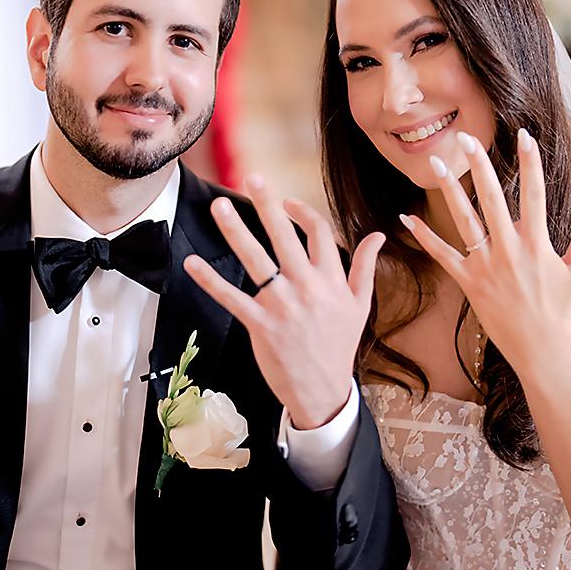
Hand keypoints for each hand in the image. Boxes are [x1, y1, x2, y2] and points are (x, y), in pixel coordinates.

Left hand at [183, 175, 384, 429]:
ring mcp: (283, 306)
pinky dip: (210, 280)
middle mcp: (307, 287)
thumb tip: (377, 235)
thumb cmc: (340, 346)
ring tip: (219, 207)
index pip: (318, 232)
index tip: (287, 201)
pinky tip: (193, 262)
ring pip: (257, 260)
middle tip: (253, 178)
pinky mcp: (261, 325)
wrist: (323, 391)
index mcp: (331, 280)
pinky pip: (231, 297)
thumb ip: (365, 267)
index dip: (302, 212)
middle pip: (285, 236)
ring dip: (236, 231)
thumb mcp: (360, 305)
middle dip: (268, 205)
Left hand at [400, 130, 570, 377]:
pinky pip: (442, 255)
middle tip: (467, 139)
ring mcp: (485, 265)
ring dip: (449, 190)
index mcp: (537, 245)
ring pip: (464, 220)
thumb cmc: (560, 308)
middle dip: (480, 167)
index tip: (525, 137)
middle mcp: (509, 250)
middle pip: (492, 200)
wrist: (539, 346)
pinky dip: (424, 236)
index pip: (534, 196)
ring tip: (436, 163)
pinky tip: (407, 217)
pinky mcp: (467, 281)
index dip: (530, 165)